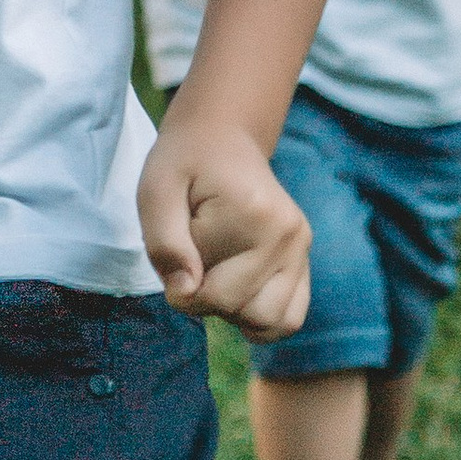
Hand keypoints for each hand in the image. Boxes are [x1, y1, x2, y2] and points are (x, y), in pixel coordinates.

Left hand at [137, 108, 310, 336]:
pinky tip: (238, 293)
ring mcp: (302, 248)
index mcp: (255, 217)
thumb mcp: (156, 192)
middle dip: (211, 303)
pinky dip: (261, 318)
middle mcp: (290, 236)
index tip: (175, 263)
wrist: (221, 137)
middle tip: (195, 265)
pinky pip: (291, 316)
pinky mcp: (304, 259)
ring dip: (237, 314)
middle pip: (250, 313)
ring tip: (217, 278)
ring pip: (276, 322)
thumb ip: (164, 244)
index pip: (217, 295)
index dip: (184, 293)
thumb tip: (186, 292)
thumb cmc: (183, 163)